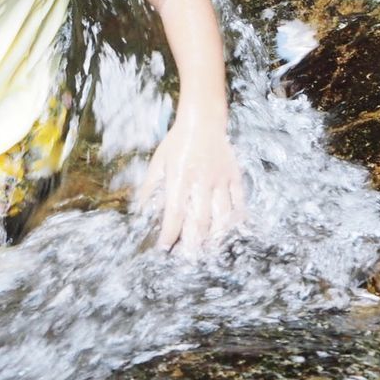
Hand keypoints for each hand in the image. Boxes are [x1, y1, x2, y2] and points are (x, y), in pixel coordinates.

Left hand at [134, 114, 245, 257]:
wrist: (203, 121)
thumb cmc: (177, 142)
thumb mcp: (158, 162)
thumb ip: (150, 188)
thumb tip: (140, 211)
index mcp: (180, 178)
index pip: (175, 213)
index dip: (169, 233)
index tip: (164, 247)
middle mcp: (201, 181)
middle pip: (199, 219)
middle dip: (193, 243)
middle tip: (188, 259)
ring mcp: (220, 180)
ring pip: (222, 215)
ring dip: (216, 237)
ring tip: (209, 252)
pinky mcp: (234, 177)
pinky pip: (238, 202)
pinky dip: (236, 220)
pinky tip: (232, 232)